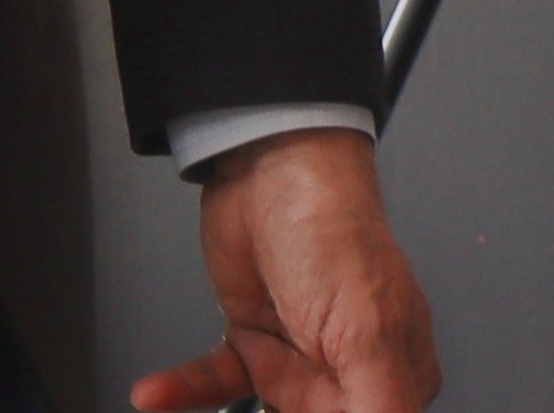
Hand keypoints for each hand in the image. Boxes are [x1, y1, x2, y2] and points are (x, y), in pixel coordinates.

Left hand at [131, 129, 437, 412]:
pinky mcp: (252, 336)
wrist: (269, 165)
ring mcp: (298, 352)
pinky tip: (156, 393)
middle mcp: (350, 365)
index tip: (300, 404)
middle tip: (263, 371)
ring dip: (212, 402)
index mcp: (398, 369)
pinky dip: (185, 389)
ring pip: (263, 408)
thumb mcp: (367, 336)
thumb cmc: (332, 231)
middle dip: (281, 405)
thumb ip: (379, 407)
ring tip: (194, 378)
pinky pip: (218, 380)